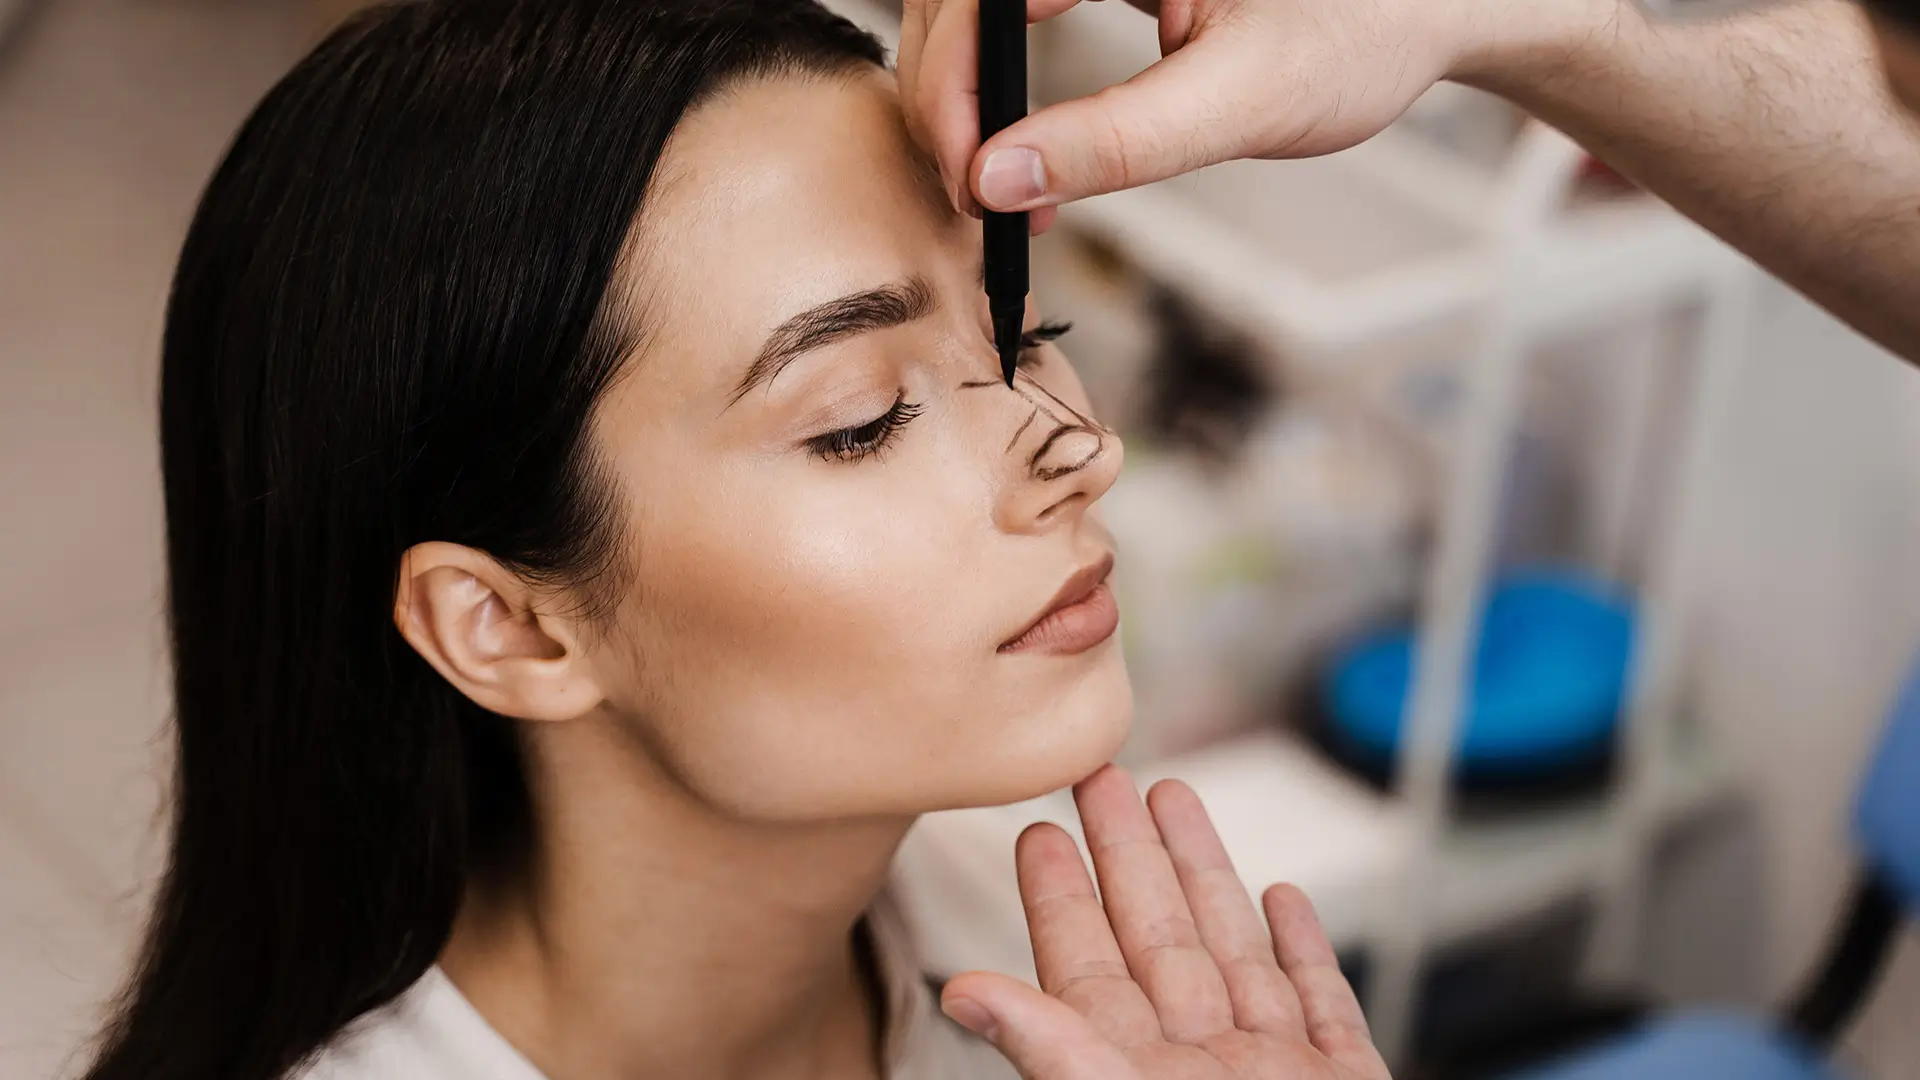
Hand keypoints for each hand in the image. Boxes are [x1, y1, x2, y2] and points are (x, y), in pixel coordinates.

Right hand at [896, 0, 1618, 220]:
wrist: (1434, 6)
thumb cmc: (1365, 29)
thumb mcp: (1241, 98)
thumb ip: (1114, 141)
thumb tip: (997, 182)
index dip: (951, 82)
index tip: (969, 175)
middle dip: (950, 95)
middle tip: (978, 198)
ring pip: (975, 5)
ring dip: (968, 93)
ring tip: (998, 187)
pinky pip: (1013, 9)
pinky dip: (1002, 79)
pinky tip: (1027, 148)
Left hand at [939, 766, 1392, 1079]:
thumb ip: (1054, 1052)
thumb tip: (963, 991)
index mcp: (1137, 1075)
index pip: (1087, 967)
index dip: (1062, 895)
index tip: (1039, 830)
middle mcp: (1201, 1068)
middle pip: (1159, 938)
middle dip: (1131, 855)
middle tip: (1102, 773)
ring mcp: (1274, 1076)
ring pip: (1236, 953)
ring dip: (1211, 875)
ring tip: (1179, 800)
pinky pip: (1323, 1008)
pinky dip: (1306, 952)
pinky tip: (1285, 900)